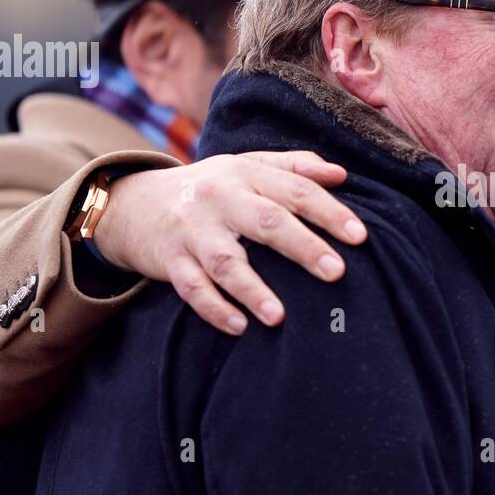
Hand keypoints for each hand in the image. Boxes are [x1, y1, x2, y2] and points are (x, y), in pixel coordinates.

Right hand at [90, 151, 366, 333]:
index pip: (294, 189)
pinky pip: (192, 289)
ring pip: (225, 261)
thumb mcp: (246, 167)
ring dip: (253, 289)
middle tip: (336, 272)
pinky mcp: (170, 261)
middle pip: (265, 221)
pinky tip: (240, 327)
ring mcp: (192, 231)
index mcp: (244, 173)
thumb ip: (294, 167)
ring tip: (280, 316)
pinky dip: (215, 309)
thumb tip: (341, 174)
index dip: (329, 211)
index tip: (360, 236)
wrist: (134, 202)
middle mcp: (218, 198)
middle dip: (303, 247)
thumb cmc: (210, 188)